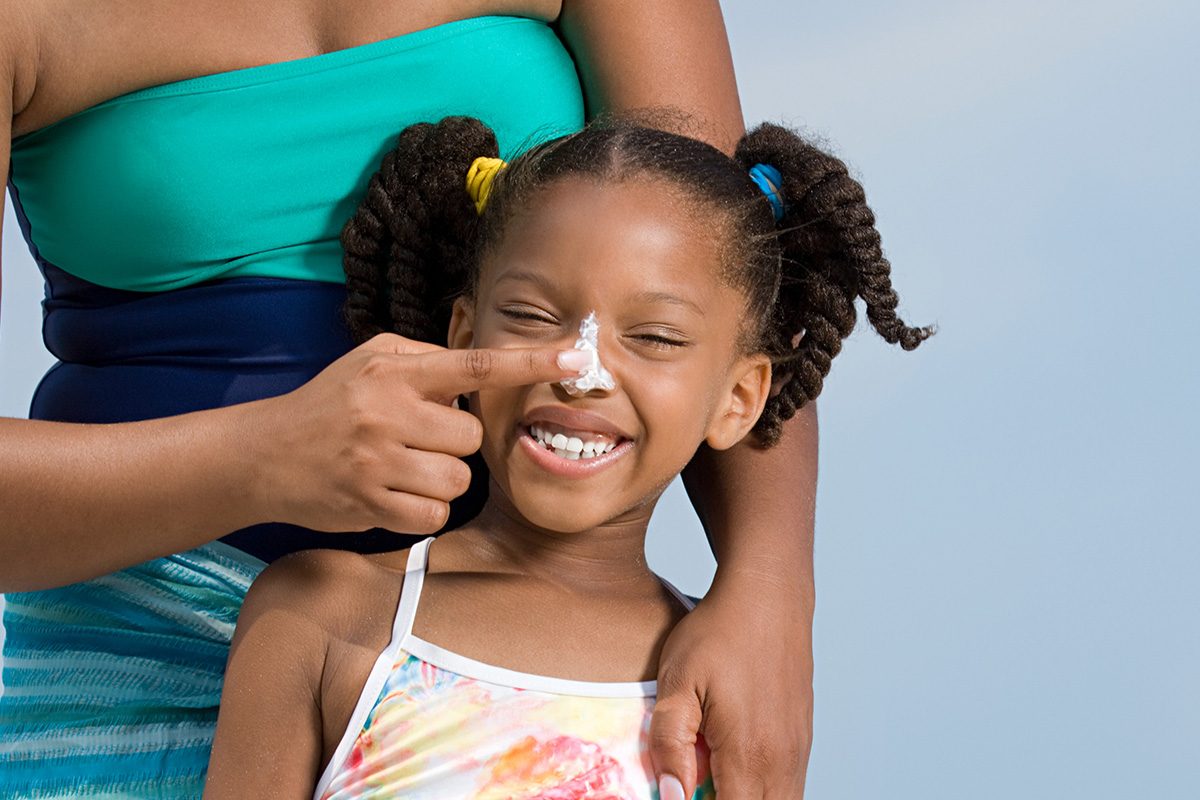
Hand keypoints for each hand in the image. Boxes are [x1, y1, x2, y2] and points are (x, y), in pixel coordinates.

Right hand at [247, 333, 590, 533]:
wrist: (261, 455)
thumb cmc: (329, 403)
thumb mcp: (370, 360)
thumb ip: (426, 359)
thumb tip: (481, 368)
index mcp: (394, 372)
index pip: (475, 366)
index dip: (531, 362)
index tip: (578, 358)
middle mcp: (386, 412)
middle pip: (470, 437)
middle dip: (453, 443)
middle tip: (415, 438)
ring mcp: (376, 461)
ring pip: (457, 479)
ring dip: (440, 478)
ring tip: (402, 466)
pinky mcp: (369, 504)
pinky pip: (433, 514)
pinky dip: (422, 508)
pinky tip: (392, 492)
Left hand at [649, 578, 812, 798]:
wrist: (768, 596)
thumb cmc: (718, 633)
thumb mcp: (677, 682)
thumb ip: (670, 744)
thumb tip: (671, 797)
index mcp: (749, 754)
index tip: (683, 795)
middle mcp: (782, 760)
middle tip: (697, 785)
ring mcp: (798, 749)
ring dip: (747, 799)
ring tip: (713, 780)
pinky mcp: (803, 737)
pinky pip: (789, 784)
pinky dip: (764, 790)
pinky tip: (735, 769)